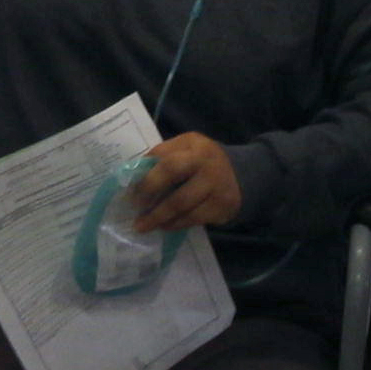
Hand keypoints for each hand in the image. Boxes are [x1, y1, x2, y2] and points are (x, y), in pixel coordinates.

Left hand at [121, 131, 241, 233]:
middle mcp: (205, 159)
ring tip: (142, 225)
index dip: (143, 172)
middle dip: (148, 190)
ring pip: (180, 202)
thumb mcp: (185, 151)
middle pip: (170, 172)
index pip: (161, 154)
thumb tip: (133, 180)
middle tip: (134, 206)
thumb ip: (163, 159)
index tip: (129, 190)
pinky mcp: (221, 205)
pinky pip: (192, 218)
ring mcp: (215, 183)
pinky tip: (164, 226)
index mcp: (192, 143)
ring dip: (158, 216)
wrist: (241, 177)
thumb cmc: (201, 165)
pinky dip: (174, 224)